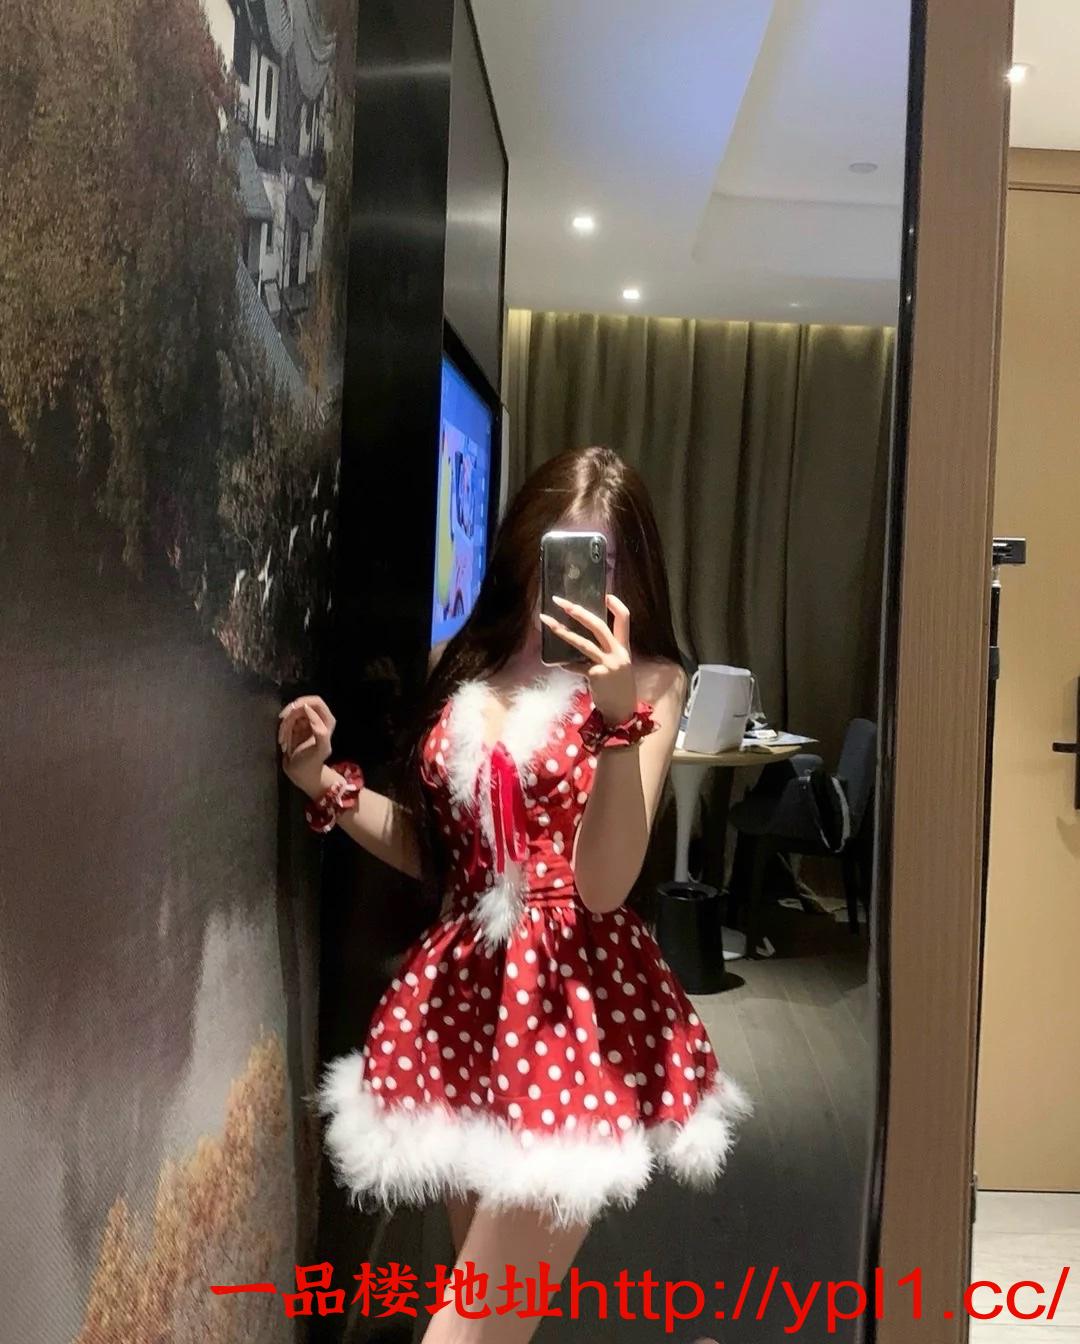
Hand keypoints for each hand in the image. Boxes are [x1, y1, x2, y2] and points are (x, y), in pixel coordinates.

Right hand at [277, 695, 334, 797]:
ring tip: (284, 743)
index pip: (315, 701)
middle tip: (282, 731)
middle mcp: (317, 719)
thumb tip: (309, 711)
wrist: (301, 774)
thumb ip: (320, 731)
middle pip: (300, 706)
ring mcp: (306, 722)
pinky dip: (282, 732)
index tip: (289, 712)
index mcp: (327, 721)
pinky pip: (286, 722)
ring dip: (284, 727)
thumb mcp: (320, 749)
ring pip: (291, 714)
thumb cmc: (313, 763)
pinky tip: (283, 743)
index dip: (302, 703)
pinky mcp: (296, 727)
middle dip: (289, 717)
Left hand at [539, 594, 636, 722]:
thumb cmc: (617, 687)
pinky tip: (559, 664)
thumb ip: (605, 652)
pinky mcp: (596, 675)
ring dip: (562, 631)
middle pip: (598, 625)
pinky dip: (566, 665)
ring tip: (547, 622)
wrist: (621, 711)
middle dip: (578, 612)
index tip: (604, 594)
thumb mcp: (618, 666)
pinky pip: (575, 666)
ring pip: (582, 643)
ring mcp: (607, 664)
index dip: (615, 605)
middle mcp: (617, 653)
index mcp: (624, 647)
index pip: (624, 619)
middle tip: (561, 602)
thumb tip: (581, 639)